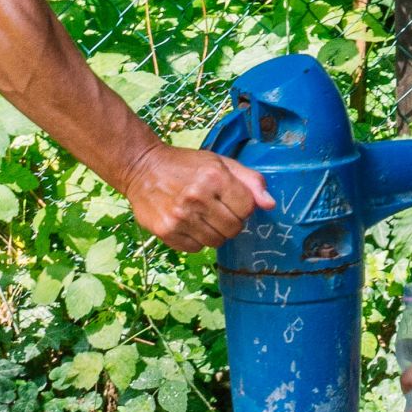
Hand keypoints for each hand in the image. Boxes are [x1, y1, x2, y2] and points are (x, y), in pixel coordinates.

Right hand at [124, 142, 273, 251]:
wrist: (141, 167)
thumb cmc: (185, 165)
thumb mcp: (220, 163)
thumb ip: (249, 181)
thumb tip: (270, 204)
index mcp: (214, 178)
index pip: (247, 208)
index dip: (243, 206)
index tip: (232, 200)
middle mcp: (197, 199)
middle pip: (234, 229)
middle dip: (231, 221)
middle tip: (217, 209)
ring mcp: (180, 217)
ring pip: (216, 241)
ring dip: (214, 232)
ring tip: (202, 216)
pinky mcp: (166, 232)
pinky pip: (196, 248)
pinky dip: (196, 239)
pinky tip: (188, 223)